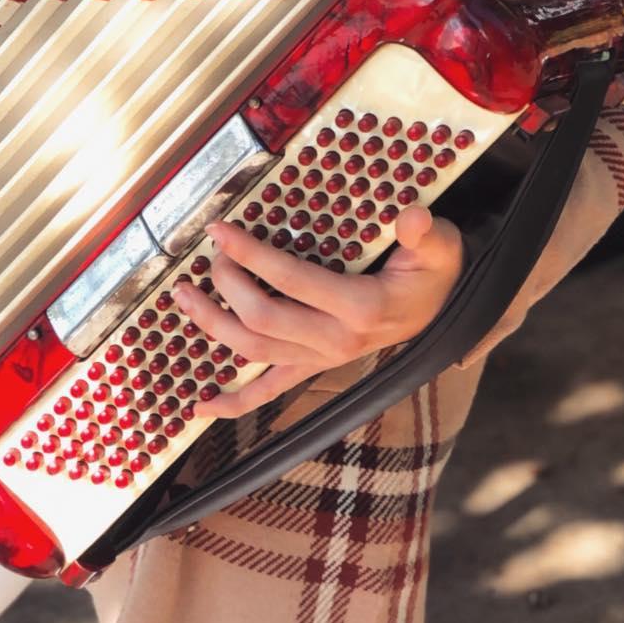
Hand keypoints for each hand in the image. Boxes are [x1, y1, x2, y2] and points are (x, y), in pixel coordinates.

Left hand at [176, 205, 463, 419]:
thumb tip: (411, 217)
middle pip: (262, 318)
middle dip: (226, 285)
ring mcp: (322, 359)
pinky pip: (268, 393)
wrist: (439, 309)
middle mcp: (336, 340)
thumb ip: (424, 232)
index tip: (220, 230)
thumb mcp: (439, 246)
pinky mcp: (313, 367)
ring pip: (254, 352)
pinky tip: (201, 405)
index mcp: (360, 307)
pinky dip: (233, 403)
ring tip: (183, 295)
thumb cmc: (432, 272)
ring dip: (213, 326)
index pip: (290, 281)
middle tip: (210, 254)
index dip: (250, 255)